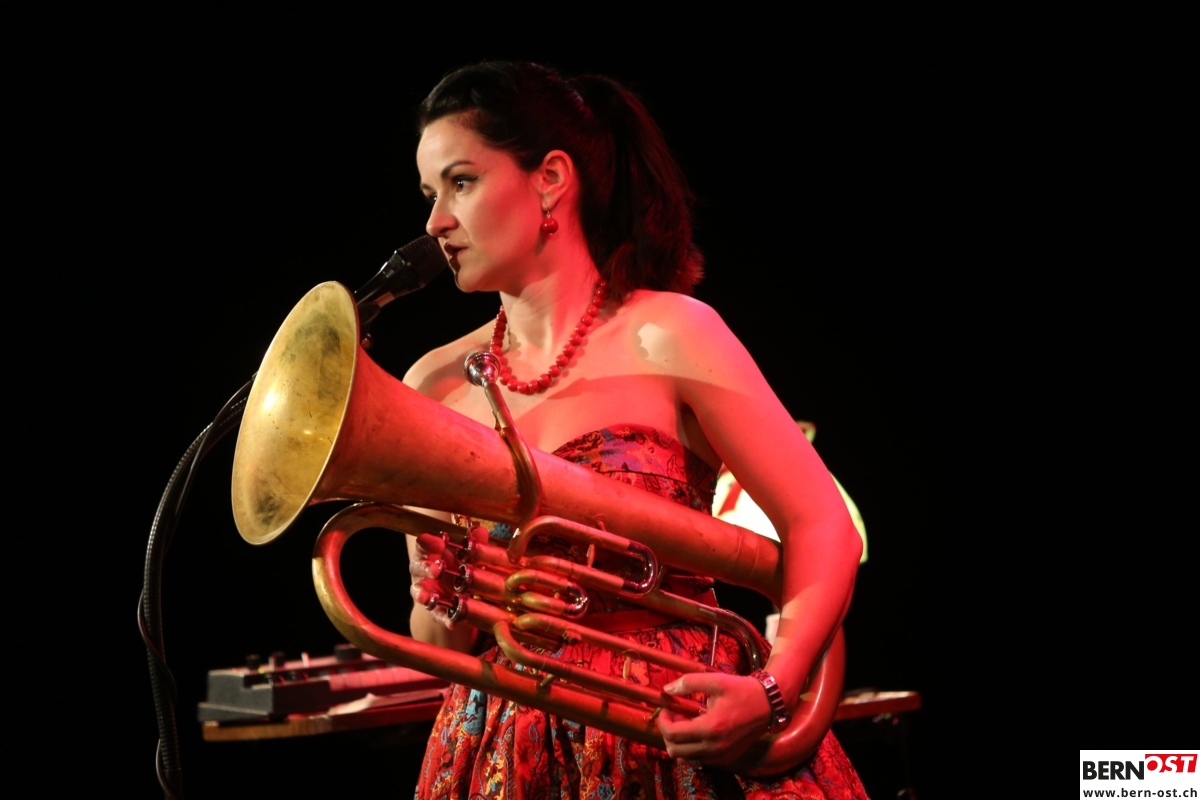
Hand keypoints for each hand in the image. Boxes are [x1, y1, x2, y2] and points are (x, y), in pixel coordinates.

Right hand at [408, 526, 487, 628]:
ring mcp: (426, 591)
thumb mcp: (469, 554)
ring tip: (429, 598)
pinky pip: (437, 615)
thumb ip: (474, 543)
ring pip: (419, 592)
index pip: (423, 544)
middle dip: (426, 568)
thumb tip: (480, 531)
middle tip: (437, 569)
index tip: (439, 542)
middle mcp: (423, 571)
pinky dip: (444, 619)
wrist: (457, 593)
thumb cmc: (460, 565)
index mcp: (430, 553)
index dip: (428, 542)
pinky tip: (452, 622)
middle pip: (417, 567)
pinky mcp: (434, 610)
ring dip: (423, 595)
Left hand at [657, 672, 772, 764]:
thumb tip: (667, 689)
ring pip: (685, 758)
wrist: (768, 704)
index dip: (662, 720)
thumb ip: (689, 683)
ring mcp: (720, 756)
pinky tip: (696, 732)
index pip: (673, 734)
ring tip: (684, 723)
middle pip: (675, 750)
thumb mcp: (716, 680)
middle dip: (667, 732)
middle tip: (673, 715)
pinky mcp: (726, 758)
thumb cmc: (742, 690)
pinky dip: (690, 749)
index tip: (666, 707)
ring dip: (678, 743)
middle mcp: (714, 747)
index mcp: (711, 728)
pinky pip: (699, 760)